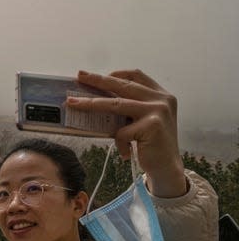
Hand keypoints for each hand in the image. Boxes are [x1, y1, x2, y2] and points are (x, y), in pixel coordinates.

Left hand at [69, 69, 186, 197]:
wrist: (167, 167)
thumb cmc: (150, 144)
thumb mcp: (141, 120)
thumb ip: (128, 108)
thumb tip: (95, 99)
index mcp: (160, 94)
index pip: (136, 75)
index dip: (115, 73)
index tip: (94, 75)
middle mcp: (162, 99)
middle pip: (122, 85)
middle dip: (97, 80)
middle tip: (79, 76)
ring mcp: (158, 111)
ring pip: (116, 104)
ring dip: (90, 103)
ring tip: (72, 104)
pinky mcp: (152, 125)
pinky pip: (121, 132)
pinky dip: (119, 142)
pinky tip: (126, 153)